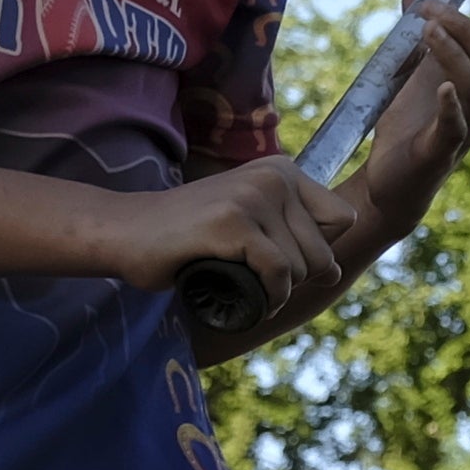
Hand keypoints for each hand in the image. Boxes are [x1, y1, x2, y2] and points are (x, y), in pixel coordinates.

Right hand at [117, 156, 358, 321]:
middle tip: (256, 279)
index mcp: (282, 170)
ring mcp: (252, 197)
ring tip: (245, 285)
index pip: (342, 219)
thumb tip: (336, 271)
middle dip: (297, 280)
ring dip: (279, 292)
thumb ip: (291, 233)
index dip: (319, 251)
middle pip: (324, 251)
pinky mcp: (233, 223)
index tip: (282, 260)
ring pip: (302, 267)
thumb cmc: (189, 235)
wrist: (127, 232)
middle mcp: (273, 176)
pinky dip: (269, 297)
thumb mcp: (248, 219)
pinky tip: (250, 300)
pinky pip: (278, 273)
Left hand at [351, 0, 469, 218]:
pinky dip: (450, 105)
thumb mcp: (411, 59)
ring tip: (423, 30)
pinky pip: (454, 127)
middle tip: (428, 7)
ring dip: (453, 53)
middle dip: (465, 27)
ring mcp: (465, 130)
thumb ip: (418, 15)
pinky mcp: (439, 152)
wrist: (389, 179)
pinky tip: (440, 87)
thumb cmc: (407, 118)